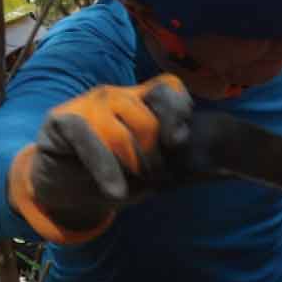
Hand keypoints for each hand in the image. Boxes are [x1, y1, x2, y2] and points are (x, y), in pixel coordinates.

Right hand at [8, 74, 192, 242]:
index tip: (181, 140)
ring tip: (132, 191)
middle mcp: (114, 96)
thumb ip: (171, 160)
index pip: (166, 89)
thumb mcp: (146, 170)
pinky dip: (105, 168)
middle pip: (147, 117)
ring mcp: (87, 105)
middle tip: (156, 181)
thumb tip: (220, 165)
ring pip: (120, 132)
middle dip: (156, 156)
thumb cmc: (111, 177)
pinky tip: (116, 192)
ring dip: (131, 167)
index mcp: (138, 101)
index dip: (178, 109)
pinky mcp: (61, 119)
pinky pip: (88, 138)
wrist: (62, 191)